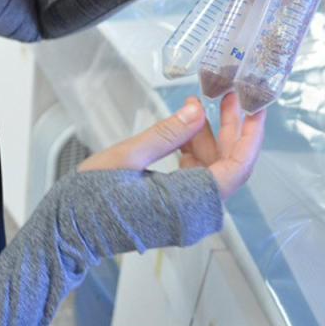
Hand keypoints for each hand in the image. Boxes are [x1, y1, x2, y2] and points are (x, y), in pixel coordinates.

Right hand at [77, 94, 264, 199]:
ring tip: (198, 105)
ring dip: (209, 139)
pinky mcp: (173, 211)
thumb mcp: (128, 156)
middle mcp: (193, 215)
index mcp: (187, 204)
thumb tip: (198, 111)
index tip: (255, 109)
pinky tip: (183, 129)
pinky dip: (192, 152)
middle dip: (230, 130)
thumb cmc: (89, 197)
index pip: (236, 168)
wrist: (68, 229)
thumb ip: (168, 133)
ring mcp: (184, 215)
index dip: (249, 136)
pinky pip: (194, 179)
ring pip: (211, 172)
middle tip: (227, 96)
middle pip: (227, 168)